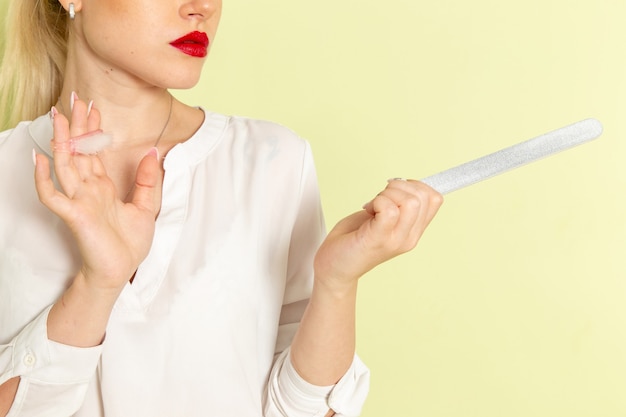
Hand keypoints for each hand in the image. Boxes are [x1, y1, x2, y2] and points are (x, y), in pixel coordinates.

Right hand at [33, 95, 162, 290]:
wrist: (120, 272)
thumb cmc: (128, 244)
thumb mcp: (146, 208)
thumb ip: (147, 180)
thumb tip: (152, 151)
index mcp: (103, 187)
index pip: (95, 152)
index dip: (94, 129)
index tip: (94, 106)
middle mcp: (88, 189)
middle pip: (79, 151)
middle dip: (77, 125)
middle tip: (75, 97)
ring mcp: (79, 201)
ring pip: (64, 165)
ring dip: (60, 140)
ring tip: (57, 116)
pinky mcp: (74, 215)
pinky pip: (52, 195)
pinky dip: (43, 178)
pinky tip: (40, 159)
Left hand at [314, 179, 442, 291]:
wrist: (334, 267)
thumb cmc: (355, 238)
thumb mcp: (384, 219)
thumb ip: (398, 206)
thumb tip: (406, 183)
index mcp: (414, 231)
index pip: (435, 199)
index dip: (416, 185)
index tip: (395, 191)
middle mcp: (409, 238)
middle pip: (423, 197)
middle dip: (399, 187)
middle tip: (380, 199)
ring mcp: (396, 240)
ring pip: (410, 201)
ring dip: (387, 194)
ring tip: (373, 207)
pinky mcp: (378, 239)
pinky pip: (389, 210)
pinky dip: (377, 202)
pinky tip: (368, 211)